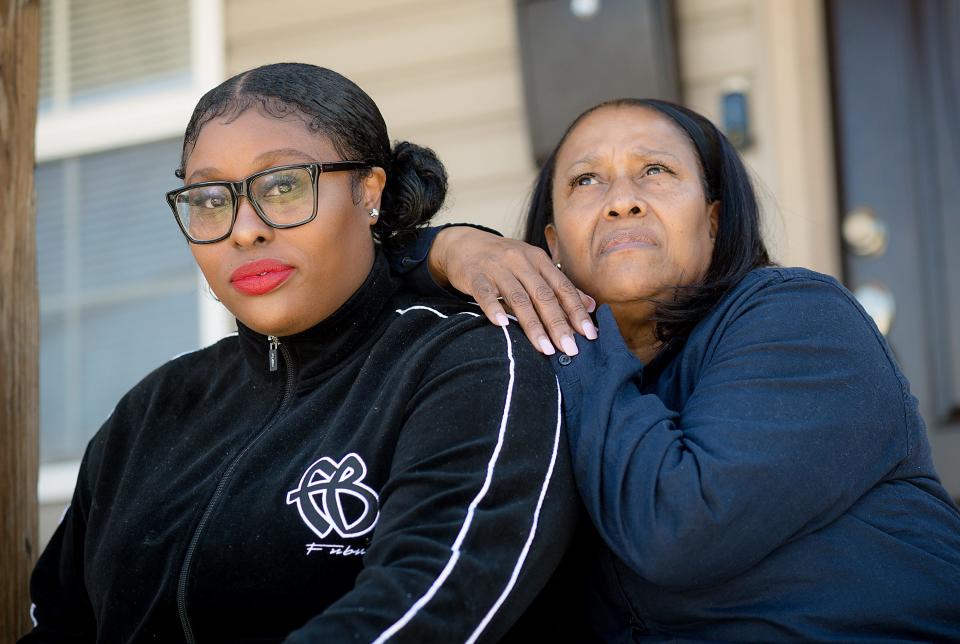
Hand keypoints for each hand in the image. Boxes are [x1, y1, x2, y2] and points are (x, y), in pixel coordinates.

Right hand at [428, 226, 597, 355]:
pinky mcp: (475, 275)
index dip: (577, 311)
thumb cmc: (503, 260)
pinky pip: (485, 293)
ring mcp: (497, 268)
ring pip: (518, 298)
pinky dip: (493, 308)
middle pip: (544, 295)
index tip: (589, 333)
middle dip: (559, 324)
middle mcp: (521, 261)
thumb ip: (560, 286)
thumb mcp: (533, 266)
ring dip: (533, 325)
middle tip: (570, 348)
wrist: (464, 243)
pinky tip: (502, 324)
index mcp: (538, 260)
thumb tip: (591, 305)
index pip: (562, 287)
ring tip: (545, 348)